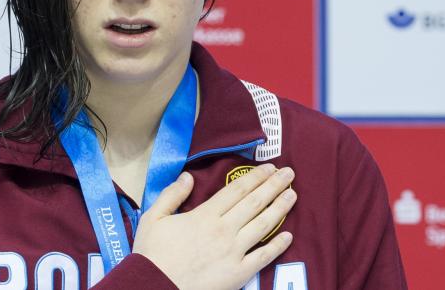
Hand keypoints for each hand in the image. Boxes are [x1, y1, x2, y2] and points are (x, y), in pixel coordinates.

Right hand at [132, 164, 296, 289]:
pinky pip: (263, 257)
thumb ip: (172, 195)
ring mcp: (234, 252)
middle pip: (255, 203)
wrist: (153, 288)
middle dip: (274, 186)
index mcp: (205, 215)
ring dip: (280, 208)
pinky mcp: (238, 273)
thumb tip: (188, 176)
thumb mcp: (154, 218)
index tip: (269, 167)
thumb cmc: (151, 254)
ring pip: (263, 225)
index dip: (255, 177)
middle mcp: (224, 230)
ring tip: (292, 195)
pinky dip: (278, 246)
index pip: (237, 190)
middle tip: (289, 173)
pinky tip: (289, 235)